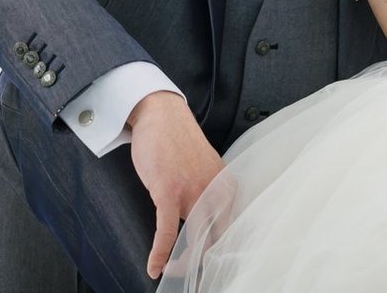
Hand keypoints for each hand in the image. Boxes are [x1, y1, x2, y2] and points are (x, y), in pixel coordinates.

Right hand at [128, 91, 223, 278]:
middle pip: (216, 238)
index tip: (214, 265)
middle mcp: (215, 191)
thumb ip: (210, 194)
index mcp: (226, 186)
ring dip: (182, 262)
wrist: (161, 113)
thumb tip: (208, 223)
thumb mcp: (206, 168)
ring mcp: (193, 191)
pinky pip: (167, 231)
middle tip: (193, 274)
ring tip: (172, 271)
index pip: (231, 228)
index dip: (222, 250)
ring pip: (194, 239)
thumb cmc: (179, 141)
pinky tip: (154, 266)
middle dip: (204, 260)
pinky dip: (160, 252)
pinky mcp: (169, 192)